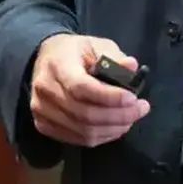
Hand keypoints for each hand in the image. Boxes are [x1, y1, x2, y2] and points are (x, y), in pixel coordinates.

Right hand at [29, 34, 149, 147]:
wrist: (45, 59)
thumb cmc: (74, 51)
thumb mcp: (96, 44)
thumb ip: (114, 56)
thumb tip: (132, 66)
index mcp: (58, 65)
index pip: (81, 87)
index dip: (109, 97)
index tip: (133, 98)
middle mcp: (45, 90)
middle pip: (84, 114)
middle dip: (118, 116)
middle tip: (140, 109)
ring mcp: (41, 111)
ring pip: (82, 131)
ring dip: (113, 129)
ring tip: (131, 118)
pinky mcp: (43, 125)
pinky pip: (77, 139)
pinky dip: (101, 136)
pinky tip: (115, 127)